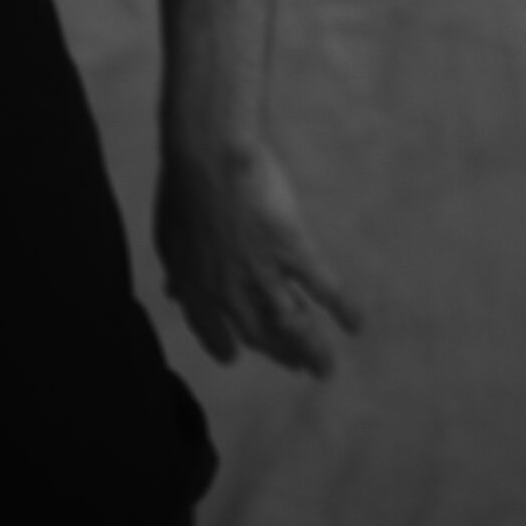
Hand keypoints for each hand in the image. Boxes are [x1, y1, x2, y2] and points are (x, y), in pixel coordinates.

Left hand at [154, 138, 363, 376]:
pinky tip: (356, 325)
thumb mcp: (169, 233)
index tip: (234, 355)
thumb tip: (172, 290)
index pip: (209, 328)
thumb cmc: (184, 185)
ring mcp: (264, 273)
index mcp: (196, 285)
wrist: (208, 156)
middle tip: (296, 367)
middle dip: (278, 354)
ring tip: (325, 368)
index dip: (221, 344)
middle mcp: (230, 291)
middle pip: (258, 334)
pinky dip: (342, 309)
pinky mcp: (293, 251)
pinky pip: (323, 288)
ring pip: (291, 324)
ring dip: (310, 350)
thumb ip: (176, 268)